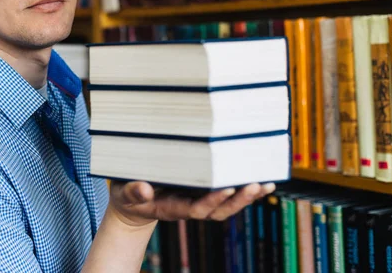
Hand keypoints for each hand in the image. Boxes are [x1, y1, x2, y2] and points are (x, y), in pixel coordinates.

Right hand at [108, 181, 275, 227]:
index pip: (196, 208)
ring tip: (266, 184)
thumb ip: (134, 192)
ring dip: (247, 196)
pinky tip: (262, 180)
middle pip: (218, 210)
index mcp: (171, 207)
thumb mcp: (125, 193)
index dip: (213, 200)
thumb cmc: (128, 195)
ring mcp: (197, 201)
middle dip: (238, 200)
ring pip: (227, 205)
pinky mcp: (202, 194)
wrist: (134, 204)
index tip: (227, 187)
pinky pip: (227, 195)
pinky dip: (244, 190)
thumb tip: (143, 189)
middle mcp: (189, 206)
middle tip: (255, 185)